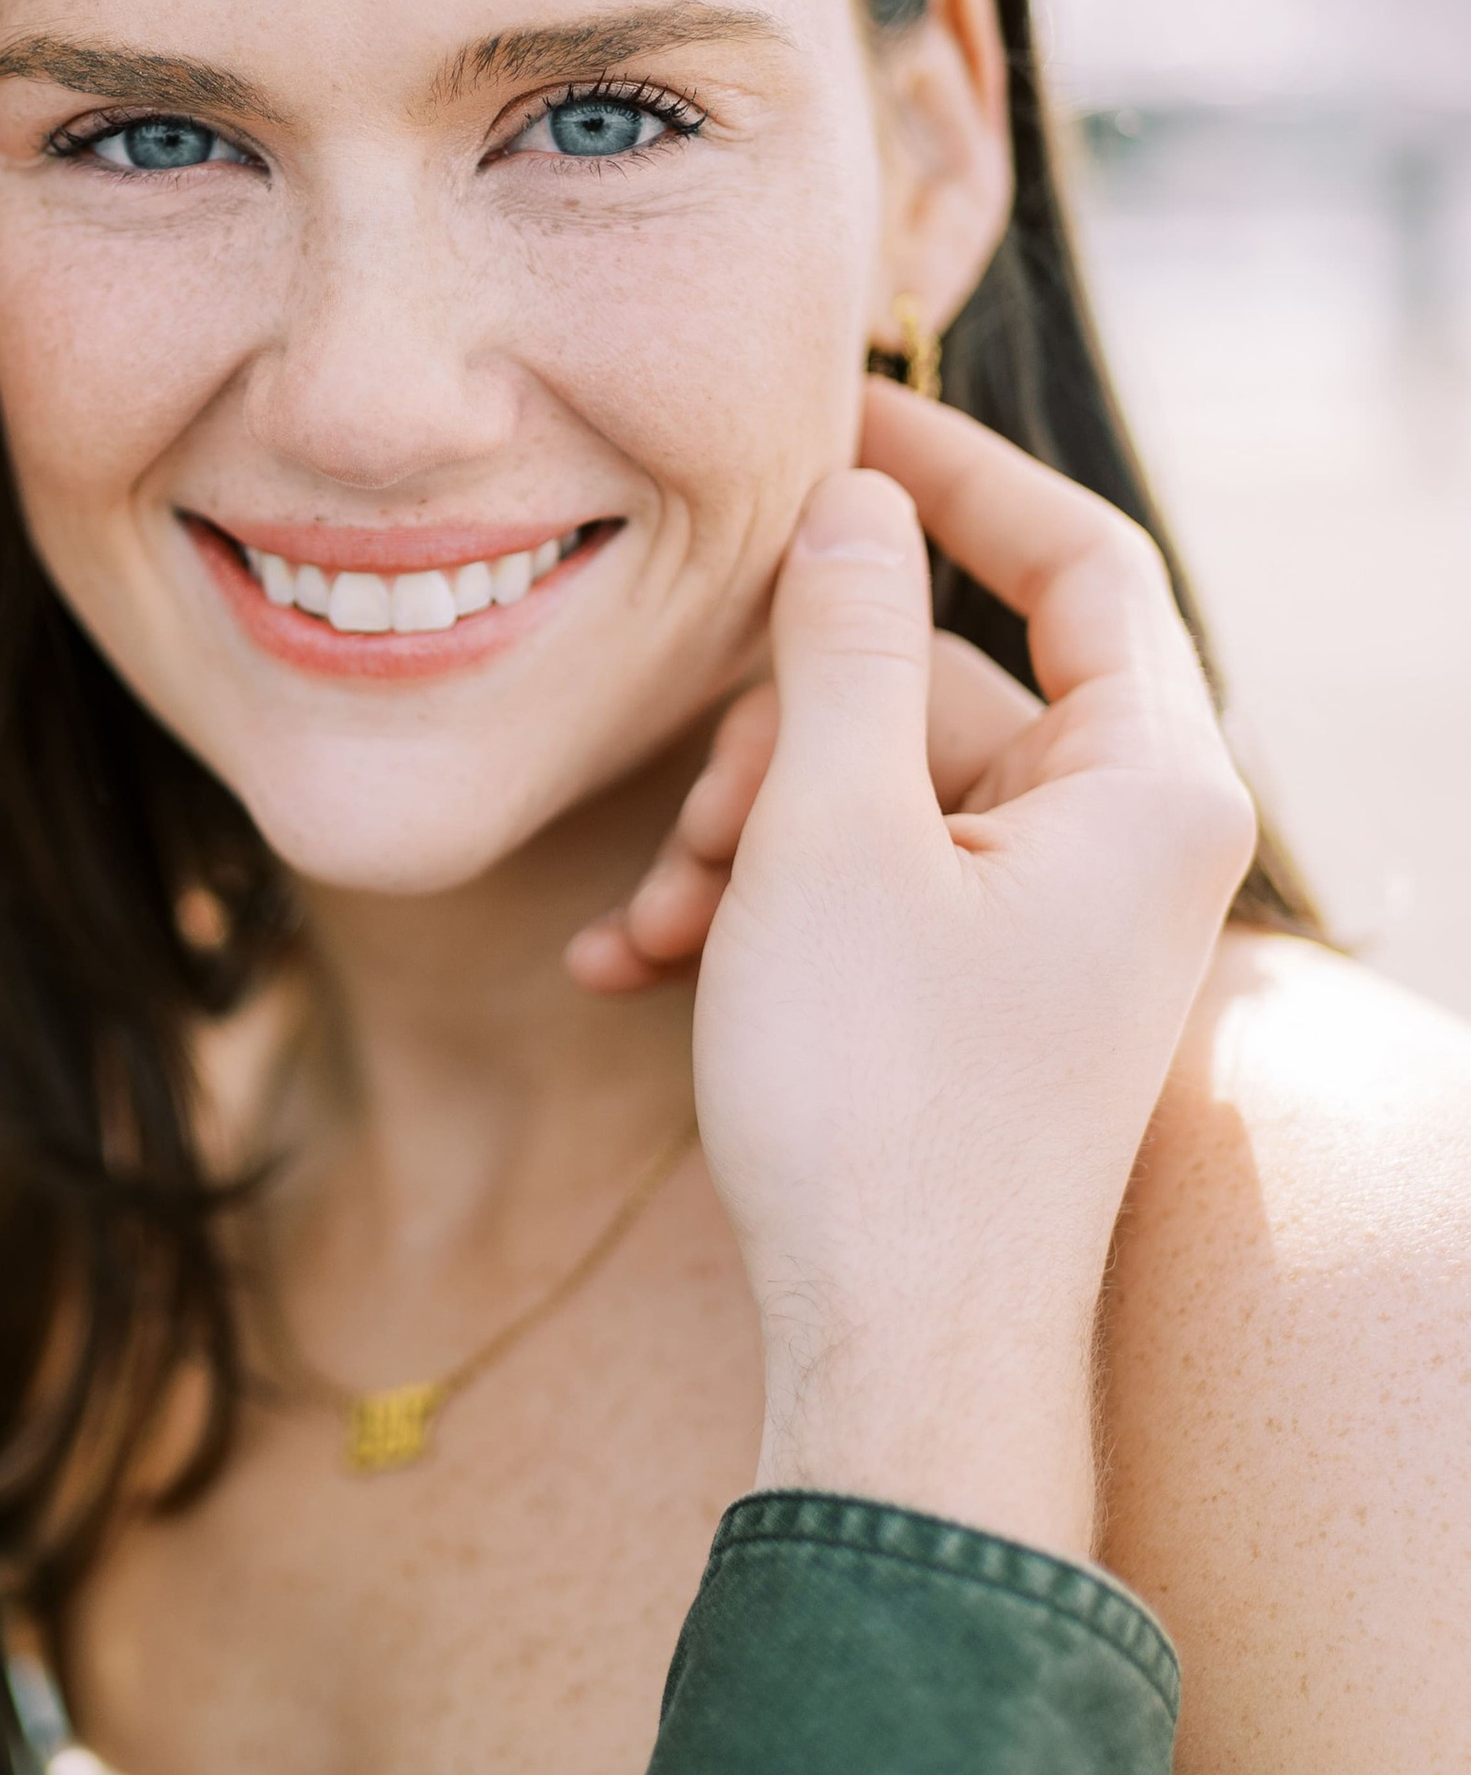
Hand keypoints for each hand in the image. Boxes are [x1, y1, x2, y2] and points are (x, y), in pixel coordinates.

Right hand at [618, 384, 1254, 1557]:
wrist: (904, 1357)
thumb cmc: (883, 1104)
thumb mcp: (830, 836)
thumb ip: (836, 643)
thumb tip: (853, 499)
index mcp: (1149, 784)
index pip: (1078, 556)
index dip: (953, 470)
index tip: (830, 417)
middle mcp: (1124, 842)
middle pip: (934, 682)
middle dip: (776, 734)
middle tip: (692, 818)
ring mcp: (1052, 924)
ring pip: (870, 793)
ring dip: (736, 837)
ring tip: (648, 923)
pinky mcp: (979, 996)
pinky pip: (863, 890)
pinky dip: (750, 910)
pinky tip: (625, 966)